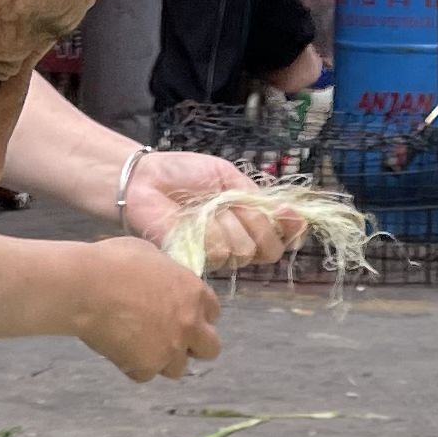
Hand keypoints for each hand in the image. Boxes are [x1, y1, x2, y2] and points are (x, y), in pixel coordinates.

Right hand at [68, 237, 226, 381]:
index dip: (199, 316)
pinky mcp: (147, 366)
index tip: (184, 317)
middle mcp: (189, 324)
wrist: (87, 288)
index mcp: (193, 293)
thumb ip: (165, 274)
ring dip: (163, 360)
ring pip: (178, 369)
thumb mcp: (149, 254)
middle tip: (172, 342)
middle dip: (194, 347)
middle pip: (210, 349)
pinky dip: (133, 366)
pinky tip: (119, 351)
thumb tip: (160, 279)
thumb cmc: (113, 263)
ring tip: (139, 348)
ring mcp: (170, 349)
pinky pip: (145, 374)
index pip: (213, 313)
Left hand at [119, 146, 295, 268]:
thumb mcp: (227, 176)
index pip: (285, 236)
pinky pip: (219, 252)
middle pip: (269, 249)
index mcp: (249, 220)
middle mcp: (239, 242)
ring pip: (244, 251)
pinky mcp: (197, 262)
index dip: (291, 228)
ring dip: (227, 224)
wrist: (146, 179)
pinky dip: (208, 231)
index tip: (285, 212)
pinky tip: (191, 220)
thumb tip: (290, 212)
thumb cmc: (185, 174)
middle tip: (232, 204)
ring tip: (204, 209)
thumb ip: (256, 196)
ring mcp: (218, 255)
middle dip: (256, 223)